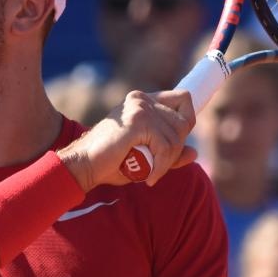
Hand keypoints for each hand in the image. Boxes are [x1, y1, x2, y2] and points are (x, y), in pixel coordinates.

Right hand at [57, 89, 198, 189]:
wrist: (83, 165)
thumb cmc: (109, 162)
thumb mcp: (145, 156)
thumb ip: (168, 152)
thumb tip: (194, 152)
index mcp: (142, 100)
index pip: (183, 98)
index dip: (187, 119)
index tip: (178, 143)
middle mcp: (142, 98)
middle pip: (184, 122)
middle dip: (176, 149)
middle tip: (158, 167)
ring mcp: (140, 107)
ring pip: (176, 136)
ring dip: (168, 161)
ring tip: (151, 173)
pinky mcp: (138, 121)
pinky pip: (165, 146)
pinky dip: (161, 166)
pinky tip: (149, 177)